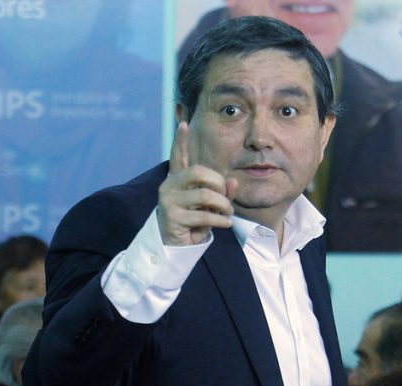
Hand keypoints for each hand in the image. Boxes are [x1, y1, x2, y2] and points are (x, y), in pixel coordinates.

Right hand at [157, 122, 237, 245]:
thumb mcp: (210, 205)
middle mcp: (169, 186)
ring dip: (223, 205)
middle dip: (218, 183)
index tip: (184, 124)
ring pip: (205, 195)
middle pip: (198, 172)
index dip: (180, 141)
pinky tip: (226, 223)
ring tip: (228, 213)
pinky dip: (220, 220)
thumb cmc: (194, 222)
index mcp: (177, 180)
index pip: (177, 156)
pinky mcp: (172, 217)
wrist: (175, 246)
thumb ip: (222, 192)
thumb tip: (233, 181)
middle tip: (226, 198)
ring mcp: (169, 201)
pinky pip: (204, 215)